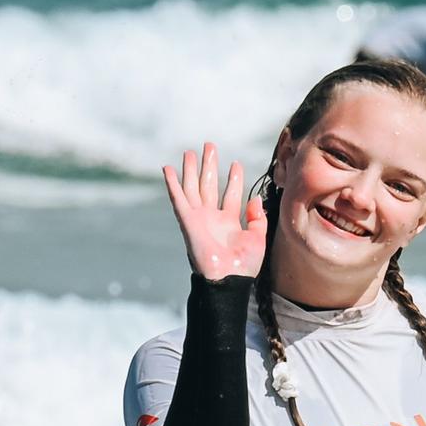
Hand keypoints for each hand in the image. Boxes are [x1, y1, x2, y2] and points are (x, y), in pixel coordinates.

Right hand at [162, 141, 266, 279]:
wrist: (228, 279)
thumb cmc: (244, 265)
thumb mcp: (258, 238)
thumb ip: (257, 217)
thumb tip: (255, 199)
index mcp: (229, 222)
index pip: (231, 194)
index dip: (233, 178)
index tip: (236, 163)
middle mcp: (212, 218)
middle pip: (209, 186)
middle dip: (209, 165)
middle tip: (209, 146)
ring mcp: (199, 218)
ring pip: (193, 188)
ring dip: (191, 169)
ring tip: (190, 151)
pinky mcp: (188, 221)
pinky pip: (178, 199)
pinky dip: (172, 184)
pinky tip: (167, 169)